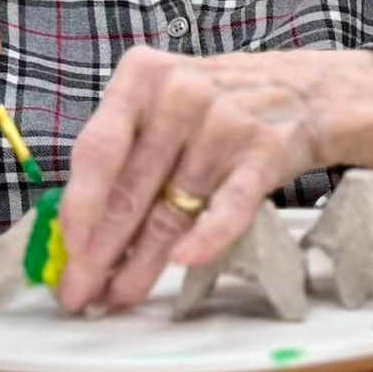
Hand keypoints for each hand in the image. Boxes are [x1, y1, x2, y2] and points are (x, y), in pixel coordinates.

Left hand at [56, 47, 372, 312]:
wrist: (305, 91)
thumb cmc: (217, 103)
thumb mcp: (163, 101)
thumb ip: (125, 148)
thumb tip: (81, 227)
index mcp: (143, 77)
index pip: (98, 147)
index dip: (78, 204)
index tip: (67, 248)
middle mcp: (181, 94)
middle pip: (131, 188)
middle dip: (101, 250)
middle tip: (80, 290)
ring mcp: (225, 122)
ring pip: (173, 208)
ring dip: (144, 262)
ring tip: (121, 294)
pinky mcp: (265, 150)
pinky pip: (229, 204)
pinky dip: (207, 236)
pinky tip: (184, 261)